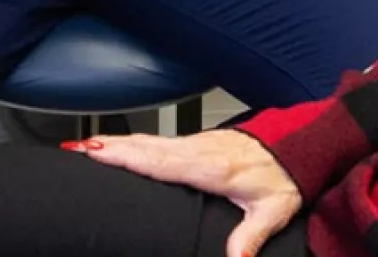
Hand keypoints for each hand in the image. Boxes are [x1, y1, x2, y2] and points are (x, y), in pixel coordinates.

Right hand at [68, 130, 300, 256]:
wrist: (300, 147)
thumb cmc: (284, 178)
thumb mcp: (272, 211)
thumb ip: (250, 236)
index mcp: (211, 167)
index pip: (161, 161)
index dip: (128, 156)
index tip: (98, 152)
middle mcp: (199, 150)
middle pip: (147, 147)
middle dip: (112, 147)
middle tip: (77, 149)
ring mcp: (198, 143)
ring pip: (151, 141)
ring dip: (119, 142)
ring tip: (88, 146)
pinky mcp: (199, 143)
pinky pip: (160, 141)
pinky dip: (136, 142)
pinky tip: (122, 146)